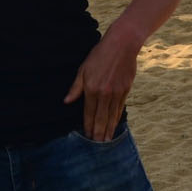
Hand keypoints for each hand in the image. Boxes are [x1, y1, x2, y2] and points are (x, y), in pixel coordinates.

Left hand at [64, 23, 143, 140]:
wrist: (122, 44)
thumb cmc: (100, 54)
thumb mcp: (83, 69)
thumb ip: (75, 87)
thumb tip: (66, 102)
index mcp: (92, 88)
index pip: (89, 113)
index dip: (88, 126)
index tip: (87, 137)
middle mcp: (104, 93)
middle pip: (101, 118)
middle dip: (99, 133)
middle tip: (97, 146)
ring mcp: (116, 92)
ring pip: (111, 116)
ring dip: (108, 129)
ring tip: (106, 141)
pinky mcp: (125, 90)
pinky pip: (120, 108)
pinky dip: (117, 118)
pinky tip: (115, 125)